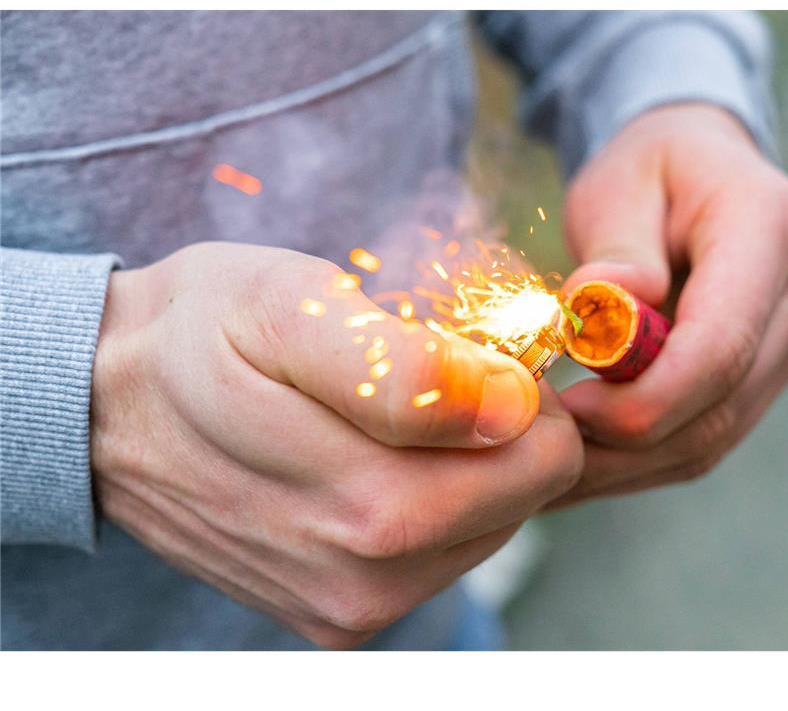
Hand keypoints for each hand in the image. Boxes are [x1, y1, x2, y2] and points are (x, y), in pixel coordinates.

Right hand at [91, 242, 582, 647]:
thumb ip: (403, 367)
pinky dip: (435, 500)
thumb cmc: (198, 336)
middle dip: (502, 429)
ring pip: (491, 529)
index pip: (544, 462)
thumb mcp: (288, 309)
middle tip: (429, 372)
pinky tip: (373, 458)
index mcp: (365, 505)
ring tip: (388, 415)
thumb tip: (509, 405)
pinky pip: (443, 555)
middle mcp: (363, 577)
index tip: (472, 351)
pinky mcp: (339, 618)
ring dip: (468, 466)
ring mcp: (350, 608)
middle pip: (525, 499)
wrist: (103, 407)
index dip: (527, 392)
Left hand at [553, 103, 787, 504]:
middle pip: (721, 403)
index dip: (647, 397)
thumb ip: (615, 246)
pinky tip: (587, 458)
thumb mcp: (616, 184)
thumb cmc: (649, 168)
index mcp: (770, 225)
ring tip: (555, 462)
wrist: (698, 167)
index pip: (722, 344)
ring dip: (629, 463)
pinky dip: (644, 458)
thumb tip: (606, 302)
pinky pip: (709, 436)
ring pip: (716, 435)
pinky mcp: (770, 372)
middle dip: (626, 442)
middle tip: (545, 445)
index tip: (572, 409)